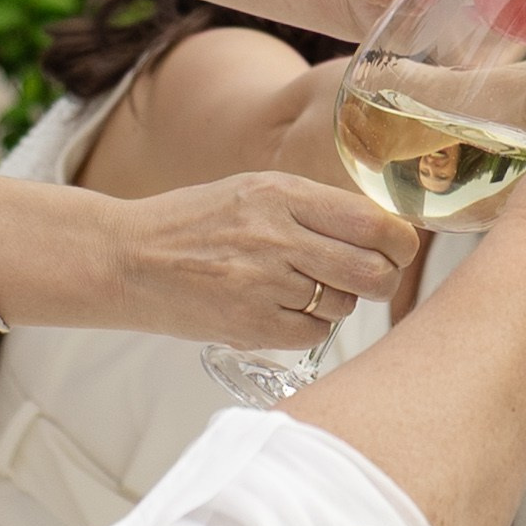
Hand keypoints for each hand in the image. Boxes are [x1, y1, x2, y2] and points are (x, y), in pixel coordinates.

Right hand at [117, 171, 418, 345]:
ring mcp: (263, 284)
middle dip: (383, 278)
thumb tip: (381, 228)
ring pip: (344, 304)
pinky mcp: (250, 325)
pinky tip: (283, 310)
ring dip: (338, 301)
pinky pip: (313, 334)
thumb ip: (313, 206)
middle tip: (373, 278)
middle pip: (371, 270)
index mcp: (281, 194)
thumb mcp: (253, 191)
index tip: (399, 247)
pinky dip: (309, 327)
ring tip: (304, 288)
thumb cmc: (194, 223)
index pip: (372, 222)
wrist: (126, 259)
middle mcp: (277, 237)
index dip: (400, 241)